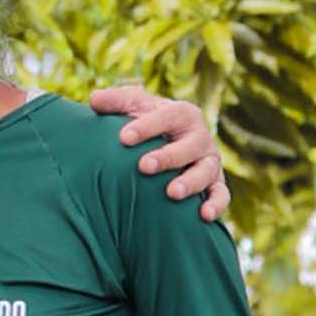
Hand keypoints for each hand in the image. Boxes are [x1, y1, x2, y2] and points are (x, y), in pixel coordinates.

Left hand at [88, 85, 230, 221]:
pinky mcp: (214, 184)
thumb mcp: (131, 108)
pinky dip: (216, 204)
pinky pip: (221, 195)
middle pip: (190, 145)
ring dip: (190, 182)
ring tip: (171, 193)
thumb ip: (115, 101)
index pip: (168, 116)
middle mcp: (199, 137)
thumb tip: (94, 99)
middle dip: (168, 156)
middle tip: (144, 166)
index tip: (123, 137)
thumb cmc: (145, 124)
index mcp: (182, 114)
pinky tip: (204, 216)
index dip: (147, 126)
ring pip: (205, 171)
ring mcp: (208, 162)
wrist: (165, 144)